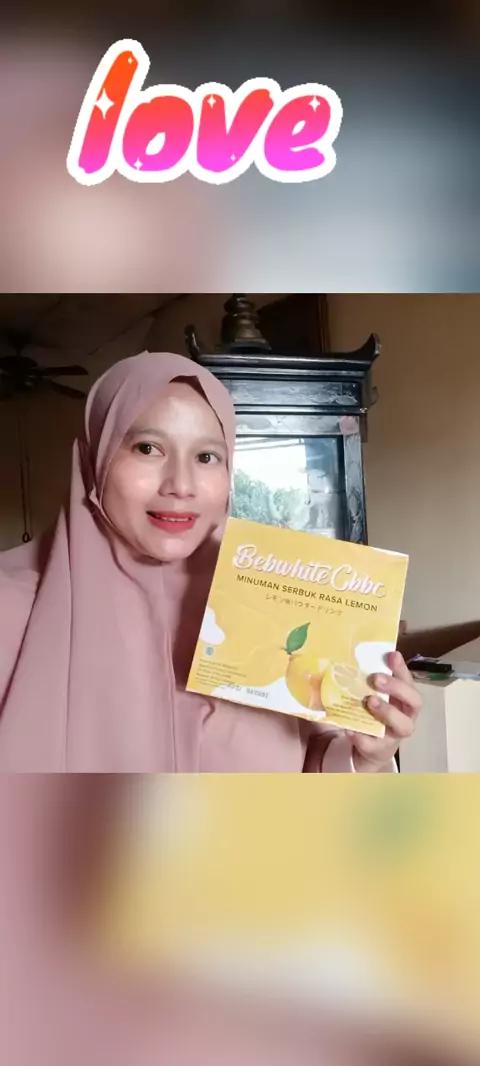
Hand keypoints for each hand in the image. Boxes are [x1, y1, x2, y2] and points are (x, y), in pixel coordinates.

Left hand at [347, 651, 420, 772]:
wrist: (369, 745)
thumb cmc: (374, 714)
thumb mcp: (374, 697)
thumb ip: (370, 682)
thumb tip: (352, 659)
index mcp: (406, 700)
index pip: (410, 682)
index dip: (402, 669)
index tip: (392, 655)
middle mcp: (407, 716)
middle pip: (415, 702)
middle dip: (397, 688)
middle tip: (376, 679)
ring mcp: (396, 734)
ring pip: (403, 725)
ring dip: (388, 711)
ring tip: (370, 701)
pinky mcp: (380, 749)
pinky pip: (374, 744)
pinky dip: (362, 737)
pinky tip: (350, 729)